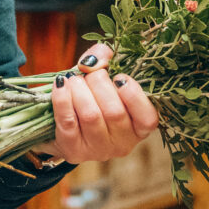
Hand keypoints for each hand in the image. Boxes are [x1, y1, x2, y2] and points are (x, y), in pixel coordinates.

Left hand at [40, 43, 158, 165]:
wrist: (61, 126)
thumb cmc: (92, 97)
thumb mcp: (104, 78)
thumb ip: (106, 61)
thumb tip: (97, 57)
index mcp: (139, 127)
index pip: (147, 118)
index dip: (134, 95)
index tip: (119, 77)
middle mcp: (123, 143)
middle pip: (114, 112)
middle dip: (99, 83)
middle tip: (90, 73)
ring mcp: (99, 150)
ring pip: (91, 116)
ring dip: (80, 90)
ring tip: (74, 79)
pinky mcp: (74, 151)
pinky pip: (68, 122)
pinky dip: (63, 98)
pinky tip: (61, 85)